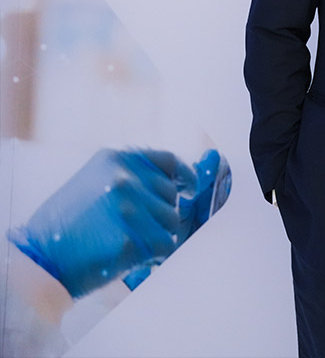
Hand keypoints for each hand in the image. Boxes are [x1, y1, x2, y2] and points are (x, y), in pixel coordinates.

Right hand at [8, 148, 196, 297]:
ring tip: (126, 242)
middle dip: (160, 214)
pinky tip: (132, 257)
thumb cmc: (64, 226)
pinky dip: (156, 255)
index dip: (184, 176)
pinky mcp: (132, 238)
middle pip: (171, 196)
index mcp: (115, 160)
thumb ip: (129, 177)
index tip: (189, 188)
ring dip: (158, 235)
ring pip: (171, 222)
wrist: (39, 261)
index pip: (168, 161)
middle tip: (133, 230)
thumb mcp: (93, 183)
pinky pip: (165, 246)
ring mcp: (129, 208)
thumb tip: (173, 182)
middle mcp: (125, 179)